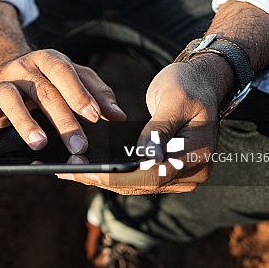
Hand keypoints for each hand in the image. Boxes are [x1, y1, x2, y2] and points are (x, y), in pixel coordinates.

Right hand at [0, 49, 126, 152]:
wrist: (6, 63)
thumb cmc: (49, 77)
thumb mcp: (75, 77)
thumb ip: (97, 93)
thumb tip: (119, 116)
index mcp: (48, 59)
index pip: (63, 72)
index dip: (79, 93)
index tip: (95, 116)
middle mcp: (23, 68)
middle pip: (42, 90)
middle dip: (62, 119)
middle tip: (78, 145)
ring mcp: (3, 82)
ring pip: (9, 98)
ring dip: (24, 121)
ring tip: (39, 144)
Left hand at [57, 53, 233, 193]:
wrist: (201, 82)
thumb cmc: (189, 85)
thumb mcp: (173, 99)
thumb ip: (158, 130)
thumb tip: (147, 157)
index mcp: (196, 155)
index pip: (152, 175)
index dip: (118, 176)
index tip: (88, 172)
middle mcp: (191, 172)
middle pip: (141, 185)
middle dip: (103, 179)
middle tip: (67, 171)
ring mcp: (180, 174)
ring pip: (136, 184)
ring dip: (103, 178)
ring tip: (70, 170)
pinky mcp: (167, 169)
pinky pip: (137, 176)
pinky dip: (113, 172)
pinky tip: (88, 166)